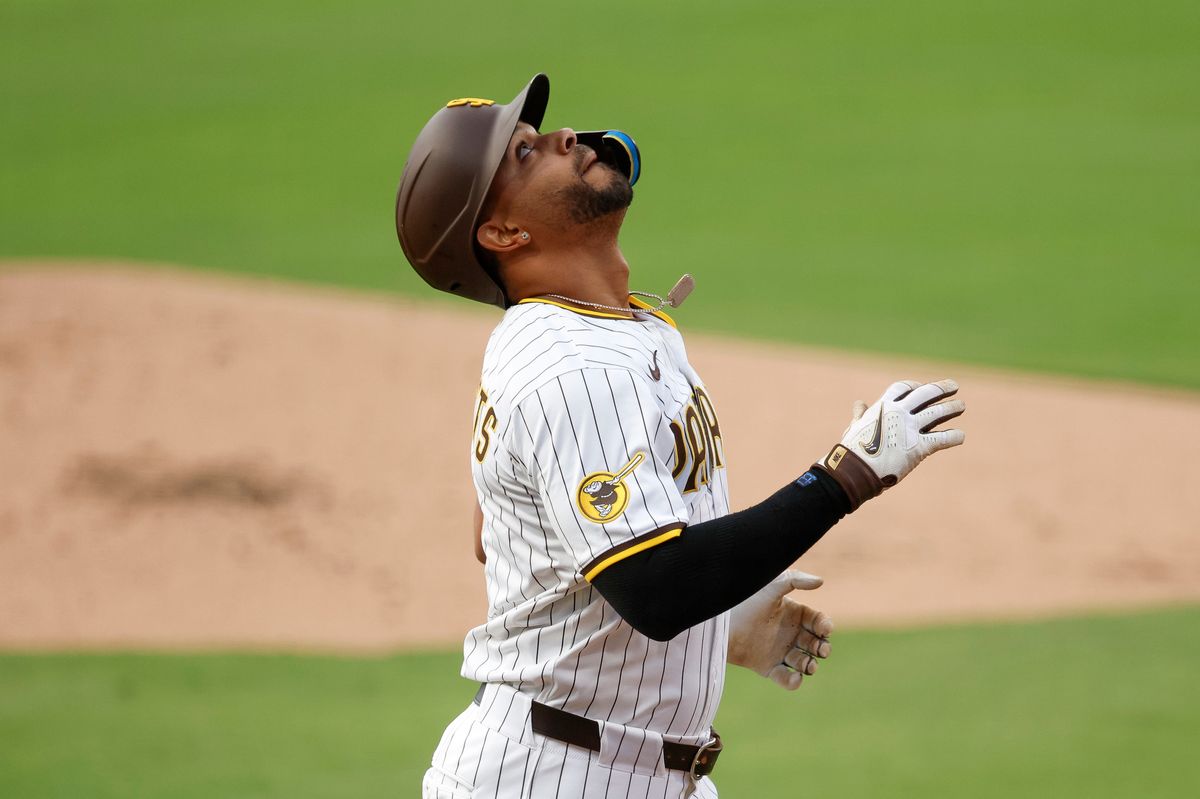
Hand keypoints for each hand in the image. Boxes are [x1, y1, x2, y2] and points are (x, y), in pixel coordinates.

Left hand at [728, 571, 833, 690]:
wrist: (722, 623)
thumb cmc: (746, 601)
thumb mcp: (771, 586)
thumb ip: (795, 580)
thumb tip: (821, 581)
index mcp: (795, 615)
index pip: (819, 622)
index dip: (825, 626)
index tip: (824, 629)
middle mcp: (791, 634)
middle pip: (816, 644)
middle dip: (822, 648)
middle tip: (821, 650)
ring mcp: (780, 652)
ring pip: (804, 663)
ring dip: (810, 665)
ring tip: (808, 665)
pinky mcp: (768, 668)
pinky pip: (785, 679)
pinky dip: (793, 682)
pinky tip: (796, 678)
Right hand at [815, 378, 964, 509]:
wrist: (854, 470)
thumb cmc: (852, 450)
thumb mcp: (856, 427)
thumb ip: (861, 415)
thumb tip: (859, 404)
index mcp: (883, 406)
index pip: (904, 387)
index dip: (915, 386)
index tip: (922, 387)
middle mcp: (899, 413)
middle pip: (926, 394)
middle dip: (941, 388)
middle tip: (954, 386)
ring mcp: (910, 428)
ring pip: (938, 413)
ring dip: (951, 408)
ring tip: (961, 406)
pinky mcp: (918, 447)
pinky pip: (942, 439)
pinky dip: (953, 437)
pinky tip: (960, 436)